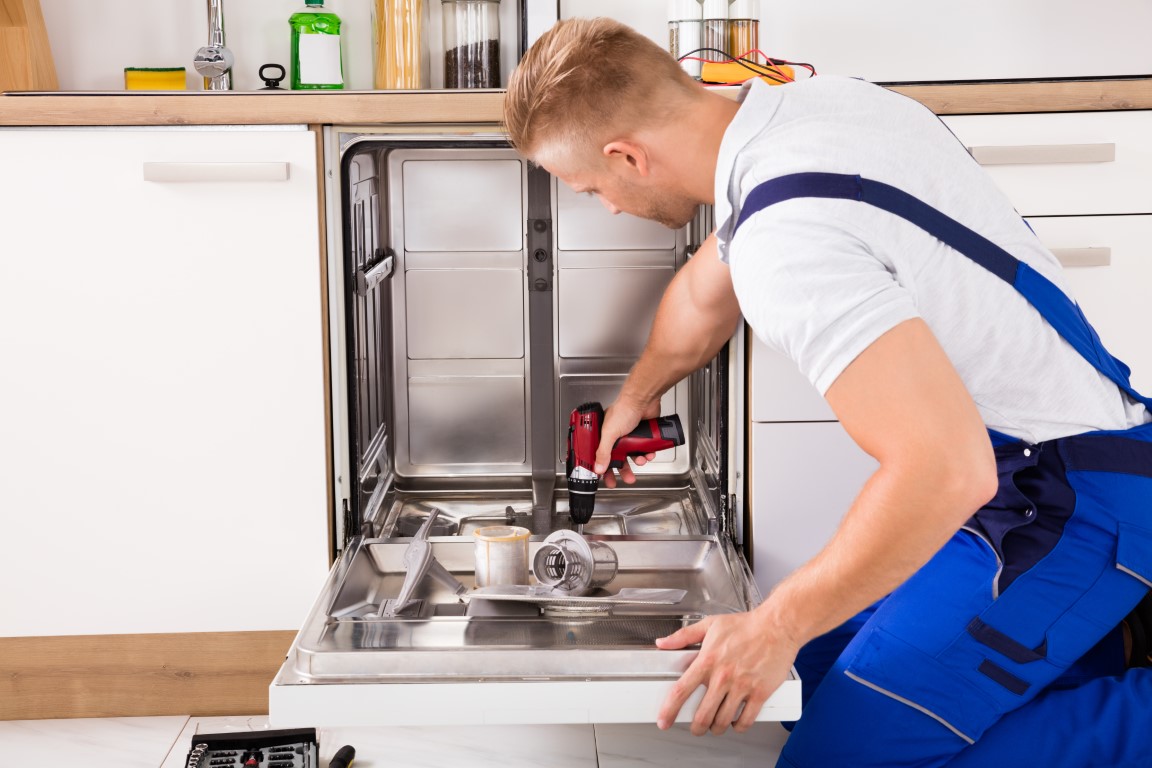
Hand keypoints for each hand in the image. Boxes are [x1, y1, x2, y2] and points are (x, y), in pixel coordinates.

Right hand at [594, 396, 660, 487]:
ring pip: (633, 454)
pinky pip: (644, 449)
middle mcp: (616, 436)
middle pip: (619, 458)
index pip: (601, 455)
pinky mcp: (642, 434)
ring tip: (641, 461)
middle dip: (624, 470)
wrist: (643, 399)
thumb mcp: (610, 433)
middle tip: (627, 479)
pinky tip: (649, 453)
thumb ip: (603, 451)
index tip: (607, 479)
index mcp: (604, 435)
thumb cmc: (624, 409)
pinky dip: (647, 453)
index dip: (603, 467)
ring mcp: (630, 435)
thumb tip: (598, 467)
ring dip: (638, 460)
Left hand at [655, 610, 799, 735]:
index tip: (664, 720)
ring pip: (723, 721)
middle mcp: (723, 676)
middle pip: (702, 714)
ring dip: (717, 728)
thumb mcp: (710, 624)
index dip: (669, 710)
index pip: (682, 690)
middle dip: (696, 727)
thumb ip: (683, 635)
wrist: (777, 626)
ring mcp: (742, 686)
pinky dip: (739, 727)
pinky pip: (747, 720)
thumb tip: (663, 642)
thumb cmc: (746, 625)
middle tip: (696, 728)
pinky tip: (736, 723)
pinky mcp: (760, 693)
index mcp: (708, 660)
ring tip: (715, 725)